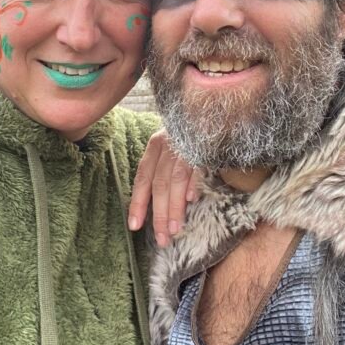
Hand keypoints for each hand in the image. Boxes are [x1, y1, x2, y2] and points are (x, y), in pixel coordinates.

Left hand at [128, 130, 198, 246]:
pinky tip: (191, 200)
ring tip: (175, 230)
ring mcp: (185, 145)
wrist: (210, 105)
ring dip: (175, 207)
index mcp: (155, 147)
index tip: (134, 226)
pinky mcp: (203, 145)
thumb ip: (166, 171)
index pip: (143, 178)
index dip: (138, 203)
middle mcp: (167, 146)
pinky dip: (192, 184)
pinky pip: (196, 168)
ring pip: (175, 181)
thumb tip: (168, 203)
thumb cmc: (189, 133)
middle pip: (159, 184)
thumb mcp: (171, 147)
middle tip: (162, 239)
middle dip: (159, 214)